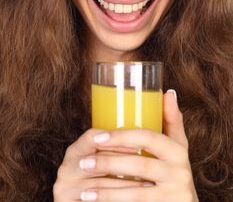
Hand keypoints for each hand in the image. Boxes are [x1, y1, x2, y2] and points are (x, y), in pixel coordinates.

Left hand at [53, 90, 198, 201]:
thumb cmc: (175, 170)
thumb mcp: (177, 146)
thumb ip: (172, 121)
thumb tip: (168, 92)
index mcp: (178, 151)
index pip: (148, 137)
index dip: (122, 136)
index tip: (97, 138)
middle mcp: (180, 172)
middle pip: (140, 163)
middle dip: (109, 163)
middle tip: (83, 163)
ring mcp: (174, 194)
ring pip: (135, 192)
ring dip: (106, 191)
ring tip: (84, 191)